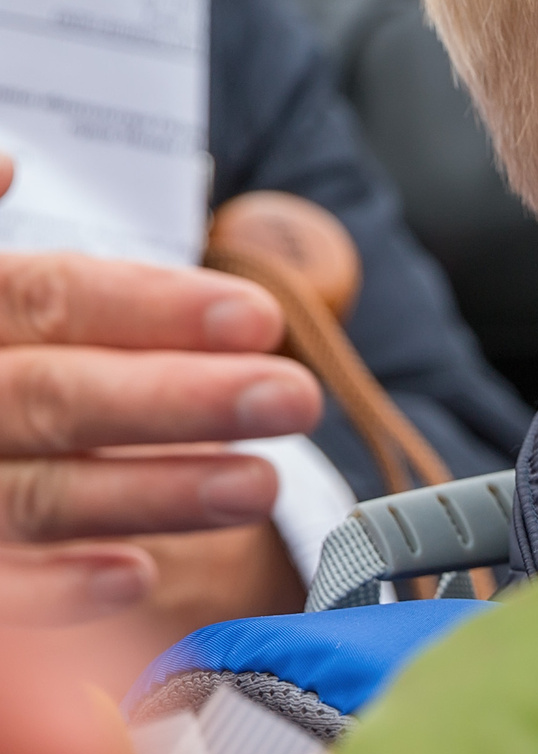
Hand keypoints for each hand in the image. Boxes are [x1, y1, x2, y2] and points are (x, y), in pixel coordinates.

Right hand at [0, 157, 321, 623]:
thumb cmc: (5, 351)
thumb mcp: (11, 293)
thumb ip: (40, 273)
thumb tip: (4, 166)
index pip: (51, 297)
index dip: (154, 307)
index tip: (261, 316)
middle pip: (54, 397)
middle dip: (178, 400)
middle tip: (293, 398)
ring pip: (37, 494)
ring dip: (153, 494)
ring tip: (259, 486)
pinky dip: (59, 587)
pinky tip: (138, 576)